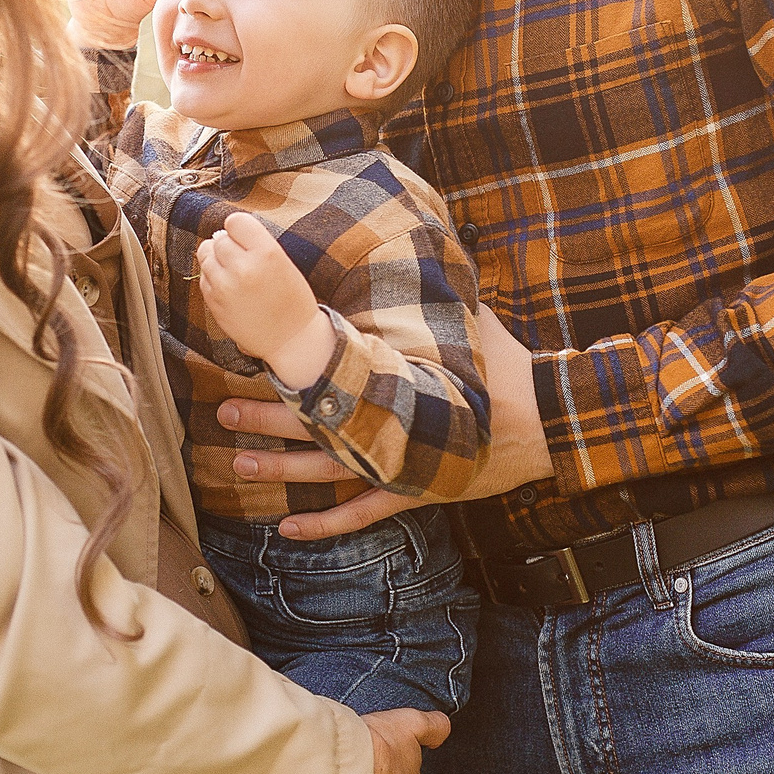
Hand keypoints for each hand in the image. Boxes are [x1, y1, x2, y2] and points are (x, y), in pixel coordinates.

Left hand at [197, 213, 333, 386]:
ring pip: (205, 256)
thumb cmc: (292, 300)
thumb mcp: (283, 262)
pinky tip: (231, 288)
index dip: (238, 228)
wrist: (291, 340)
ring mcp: (225, 287)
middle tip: (241, 259)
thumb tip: (223, 233)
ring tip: (233, 271)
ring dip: (216, 259)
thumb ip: (255, 244)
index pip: (235, 221)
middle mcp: (244, 268)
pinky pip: (203, 278)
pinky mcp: (214, 302)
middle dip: (227, 245)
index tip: (243, 237)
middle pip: (218, 239)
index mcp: (267, 254)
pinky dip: (213, 278)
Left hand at [223, 301, 554, 540]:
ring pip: (326, 470)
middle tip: (222, 409)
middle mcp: (391, 423)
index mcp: (399, 378)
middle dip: (266, 415)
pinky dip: (324, 523)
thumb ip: (433, 299)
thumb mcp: (470, 323)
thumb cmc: (510, 368)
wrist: (551, 422)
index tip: (250, 360)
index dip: (287, 369)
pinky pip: (362, 512)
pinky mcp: (414, 491)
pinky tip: (287, 528)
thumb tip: (418, 245)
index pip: (330, 373)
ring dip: (280, 468)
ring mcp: (401, 464)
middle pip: (315, 421)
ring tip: (238, 463)